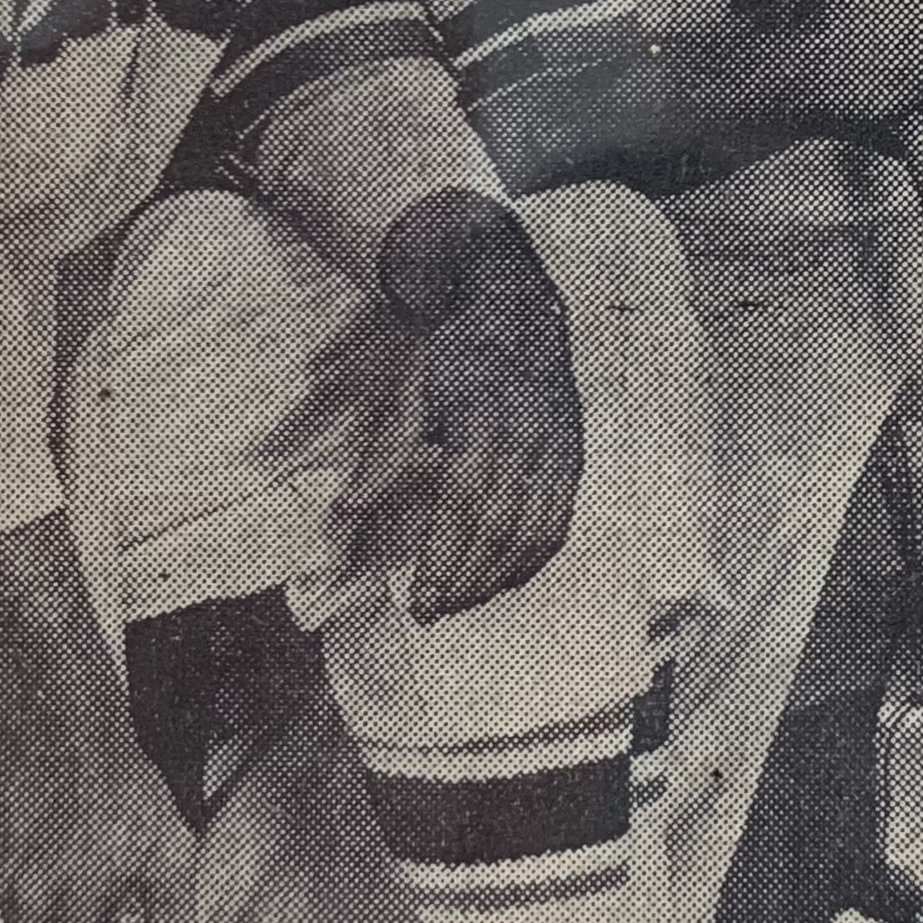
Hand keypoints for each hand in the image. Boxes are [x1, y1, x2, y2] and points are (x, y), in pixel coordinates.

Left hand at [364, 199, 585, 623]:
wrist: (519, 310)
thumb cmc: (457, 353)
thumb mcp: (411, 390)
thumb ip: (385, 453)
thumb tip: (348, 509)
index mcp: (481, 419)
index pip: (463, 505)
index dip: (444, 561)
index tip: (421, 604)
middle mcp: (527, 436)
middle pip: (500, 527)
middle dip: (467, 580)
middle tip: (437, 612)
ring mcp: (557, 447)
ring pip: (535, 531)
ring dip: (499, 577)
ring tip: (465, 600)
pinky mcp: (574, 455)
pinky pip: (560, 519)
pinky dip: (534, 557)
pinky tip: (507, 576)